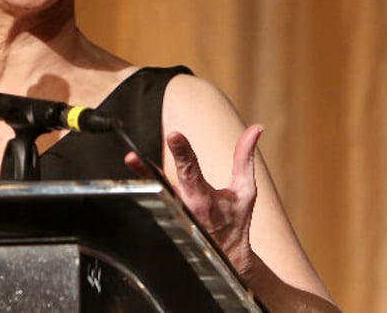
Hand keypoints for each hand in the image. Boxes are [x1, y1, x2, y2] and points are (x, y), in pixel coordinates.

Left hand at [125, 124, 263, 277]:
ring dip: (140, 177)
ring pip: (150, 193)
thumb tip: (256, 128)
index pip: (191, 171)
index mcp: (204, 199)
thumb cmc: (236, 220)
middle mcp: (183, 206)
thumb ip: (245, 158)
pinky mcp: (162, 218)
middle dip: (148, 170)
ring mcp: (170, 213)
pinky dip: (140, 190)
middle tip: (132, 155)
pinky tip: (130, 178)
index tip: (174, 135)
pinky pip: (147, 202)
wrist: (226, 257)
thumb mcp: (245, 190)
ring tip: (130, 159)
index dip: (183, 153)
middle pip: (162, 183)